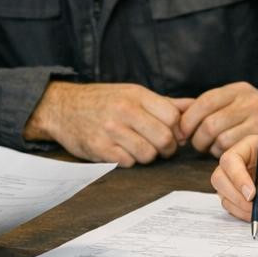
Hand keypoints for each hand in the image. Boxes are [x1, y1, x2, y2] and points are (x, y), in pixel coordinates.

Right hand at [25, 81, 187, 166]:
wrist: (62, 107)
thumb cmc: (103, 100)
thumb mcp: (133, 93)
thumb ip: (165, 103)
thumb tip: (195, 106)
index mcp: (137, 95)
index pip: (173, 116)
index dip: (178, 130)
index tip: (174, 134)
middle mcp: (124, 111)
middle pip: (164, 138)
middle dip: (167, 147)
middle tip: (161, 147)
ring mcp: (111, 130)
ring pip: (148, 154)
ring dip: (149, 156)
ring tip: (141, 149)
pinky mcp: (99, 148)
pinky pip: (128, 163)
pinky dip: (130, 161)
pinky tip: (123, 152)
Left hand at [179, 82, 257, 155]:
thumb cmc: (255, 115)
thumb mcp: (236, 101)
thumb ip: (211, 106)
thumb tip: (177, 114)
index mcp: (238, 90)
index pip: (205, 102)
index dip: (188, 120)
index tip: (182, 132)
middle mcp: (250, 102)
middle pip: (210, 124)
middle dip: (197, 139)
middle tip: (197, 144)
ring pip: (221, 140)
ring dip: (211, 149)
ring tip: (213, 148)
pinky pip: (235, 152)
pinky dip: (225, 155)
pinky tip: (227, 152)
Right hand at [210, 137, 257, 223]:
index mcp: (250, 147)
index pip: (230, 160)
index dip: (236, 178)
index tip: (252, 194)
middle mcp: (242, 164)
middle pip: (221, 180)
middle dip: (238, 198)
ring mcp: (242, 183)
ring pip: (227, 199)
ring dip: (247, 211)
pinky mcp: (248, 200)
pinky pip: (240, 212)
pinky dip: (255, 217)